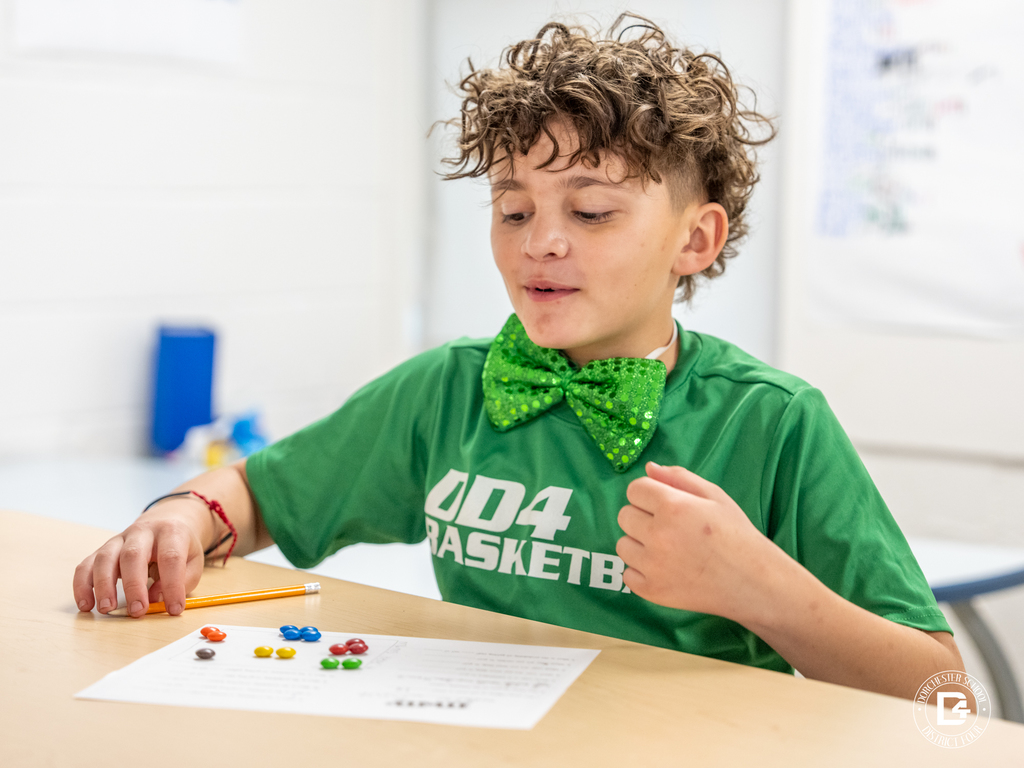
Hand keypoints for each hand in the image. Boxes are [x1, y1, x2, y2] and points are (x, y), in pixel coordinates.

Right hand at [73, 503, 208, 617]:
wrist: (167, 520)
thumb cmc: (181, 547)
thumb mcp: (193, 561)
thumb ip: (182, 580)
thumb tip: (156, 598)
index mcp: (171, 532)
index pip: (171, 557)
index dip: (172, 585)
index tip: (174, 610)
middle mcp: (142, 532)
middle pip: (132, 555)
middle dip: (133, 586)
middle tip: (136, 611)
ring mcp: (119, 539)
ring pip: (105, 558)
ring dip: (103, 586)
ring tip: (106, 609)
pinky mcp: (103, 549)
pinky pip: (86, 565)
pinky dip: (82, 585)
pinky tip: (86, 604)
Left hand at [616, 462, 773, 620]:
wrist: (752, 582)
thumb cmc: (735, 535)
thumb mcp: (714, 496)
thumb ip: (679, 478)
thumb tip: (649, 468)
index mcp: (672, 507)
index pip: (634, 490)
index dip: (649, 494)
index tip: (665, 505)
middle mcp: (658, 535)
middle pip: (624, 516)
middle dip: (642, 517)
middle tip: (670, 528)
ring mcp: (653, 566)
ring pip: (622, 545)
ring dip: (639, 545)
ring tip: (668, 549)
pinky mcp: (651, 591)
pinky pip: (628, 574)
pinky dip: (642, 571)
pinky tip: (666, 569)